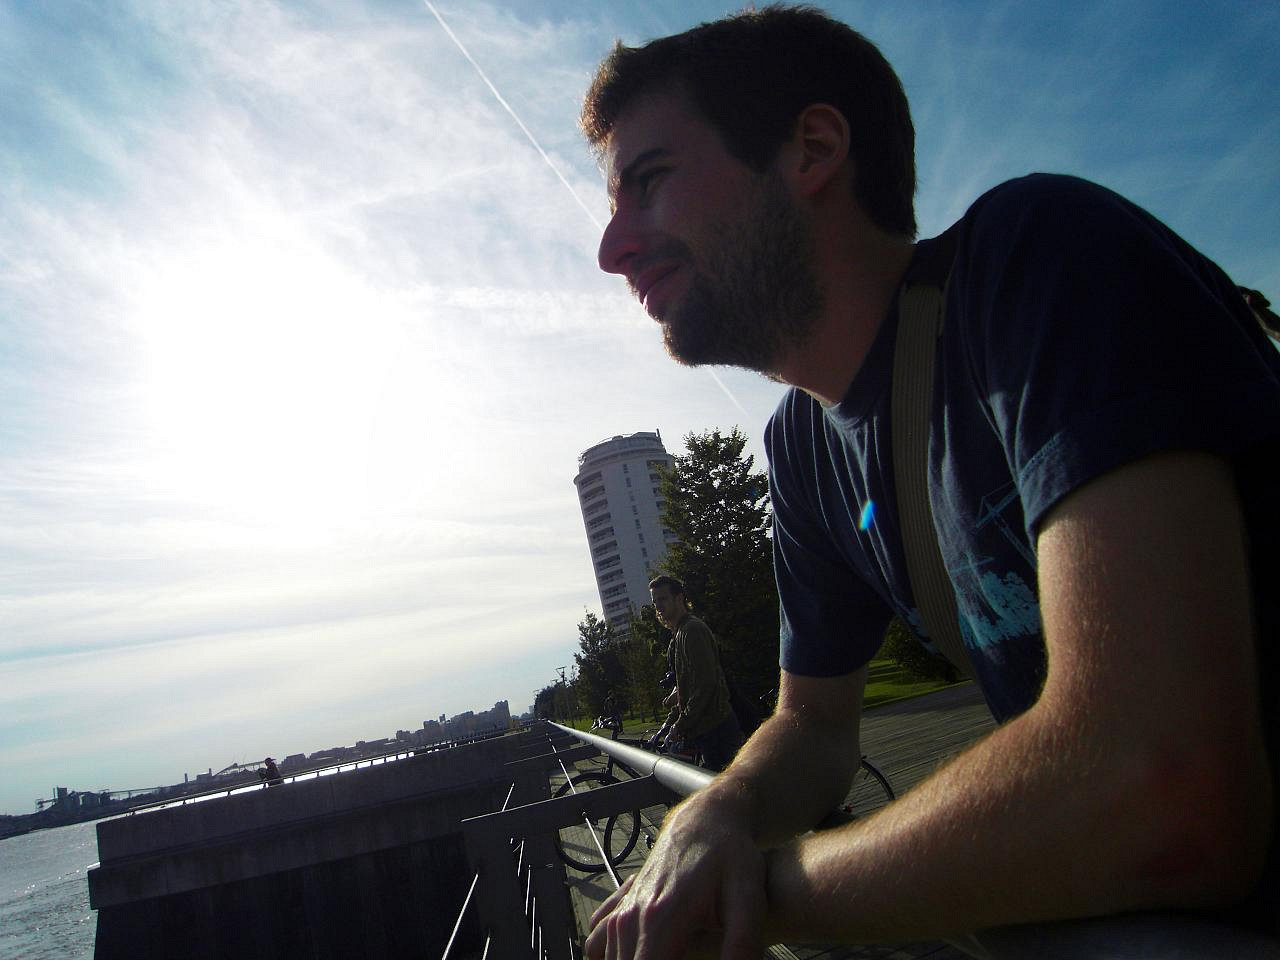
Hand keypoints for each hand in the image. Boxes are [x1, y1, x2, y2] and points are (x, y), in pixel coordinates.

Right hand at [584, 789, 767, 959]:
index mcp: (660, 920)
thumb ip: (742, 945)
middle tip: (687, 955)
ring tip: (671, 952)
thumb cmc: (730, 856)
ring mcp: (621, 909)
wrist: (708, 819)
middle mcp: (632, 916)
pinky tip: (643, 951)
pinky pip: (596, 944)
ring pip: (607, 958)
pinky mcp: (619, 903)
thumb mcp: (749, 900)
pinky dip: (612, 955)